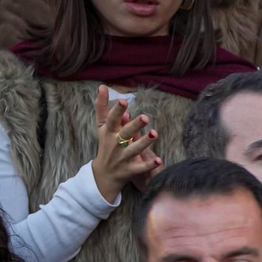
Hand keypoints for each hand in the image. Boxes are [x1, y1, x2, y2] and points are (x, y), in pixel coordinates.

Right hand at [92, 86, 161, 202]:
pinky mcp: (129, 170)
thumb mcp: (102, 127)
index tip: (124, 100)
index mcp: (108, 132)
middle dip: (134, 126)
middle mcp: (114, 144)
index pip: (112, 120)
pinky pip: (140, 168)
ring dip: (144, 142)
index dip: (117, 110)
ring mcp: (122, 158)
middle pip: (124, 134)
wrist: (103, 174)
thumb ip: (102, 108)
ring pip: (133, 150)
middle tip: (145, 117)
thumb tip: (102, 87)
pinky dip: (149, 165)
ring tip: (155, 133)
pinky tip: (159, 160)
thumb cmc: (105, 145)